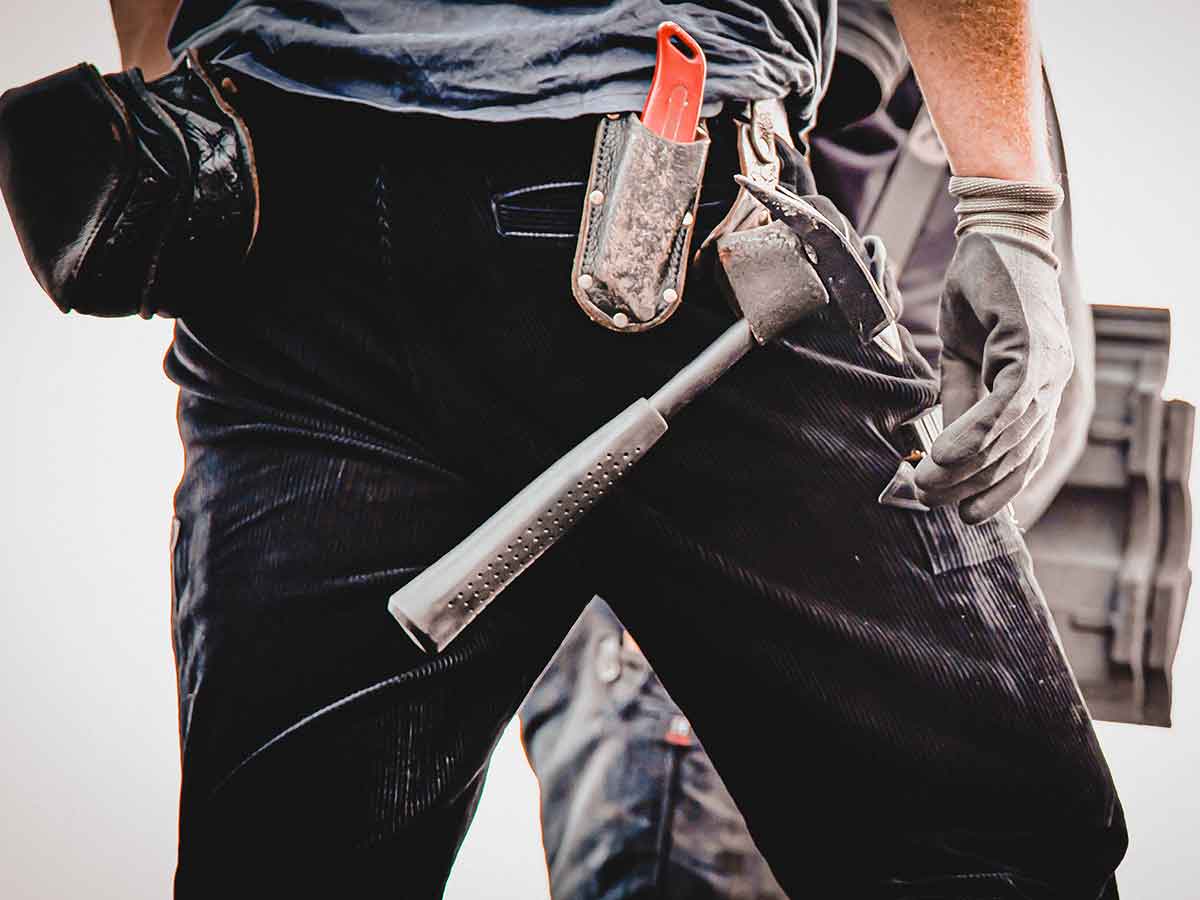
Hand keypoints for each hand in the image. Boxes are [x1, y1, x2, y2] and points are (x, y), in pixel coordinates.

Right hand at [915, 229, 1072, 523]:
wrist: (998, 233)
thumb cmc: (983, 289)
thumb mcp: (966, 354)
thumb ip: (962, 399)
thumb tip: (946, 446)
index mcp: (1041, 387)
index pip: (1024, 453)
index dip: (997, 489)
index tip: (964, 513)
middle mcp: (1054, 383)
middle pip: (1015, 453)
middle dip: (970, 485)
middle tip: (927, 502)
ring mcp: (1049, 368)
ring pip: (1010, 437)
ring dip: (965, 467)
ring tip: (926, 486)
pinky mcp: (1033, 349)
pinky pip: (1006, 405)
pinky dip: (974, 433)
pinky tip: (946, 456)